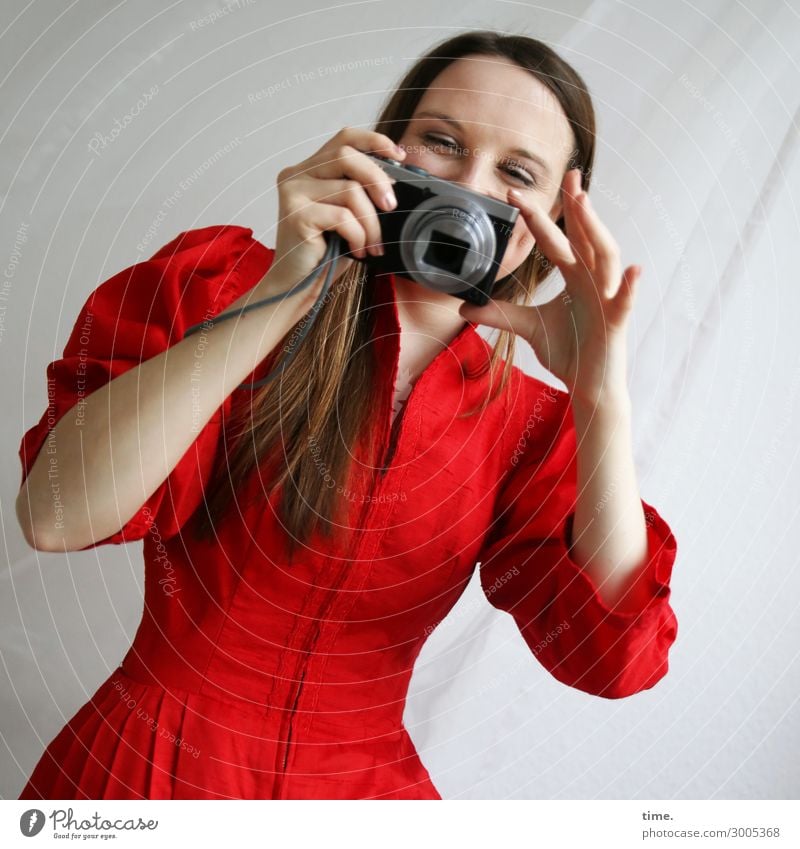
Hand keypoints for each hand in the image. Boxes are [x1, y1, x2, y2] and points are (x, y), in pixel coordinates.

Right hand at [267, 126, 404, 316]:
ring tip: (374, 245)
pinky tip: (358, 252)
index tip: (399, 156)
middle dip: (378, 181)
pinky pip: (342, 217)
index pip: (344, 138)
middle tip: (392, 207)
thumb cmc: (325, 254)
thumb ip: (361, 192)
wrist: (297, 286)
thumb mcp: (349, 216)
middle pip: (347, 156)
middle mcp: (297, 174)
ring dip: (371, 222)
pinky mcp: (295, 214)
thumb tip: (395, 181)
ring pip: (350, 191)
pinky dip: (358, 236)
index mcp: (310, 169)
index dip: (374, 141)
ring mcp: (293, 192)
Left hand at [458, 169, 640, 405]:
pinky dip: (631, 286)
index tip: (518, 192)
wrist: (588, 385)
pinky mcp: (616, 322)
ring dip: (596, 229)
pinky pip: (625, 302)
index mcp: (575, 276)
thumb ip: (500, 313)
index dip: (539, 216)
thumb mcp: (527, 327)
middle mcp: (594, 280)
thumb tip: (466, 307)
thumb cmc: (569, 351)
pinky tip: (635, 270)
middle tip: (568, 175)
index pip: (557, 239)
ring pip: (607, 257)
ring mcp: (608, 298)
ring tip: (584, 202)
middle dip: (575, 206)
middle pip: (585, 236)